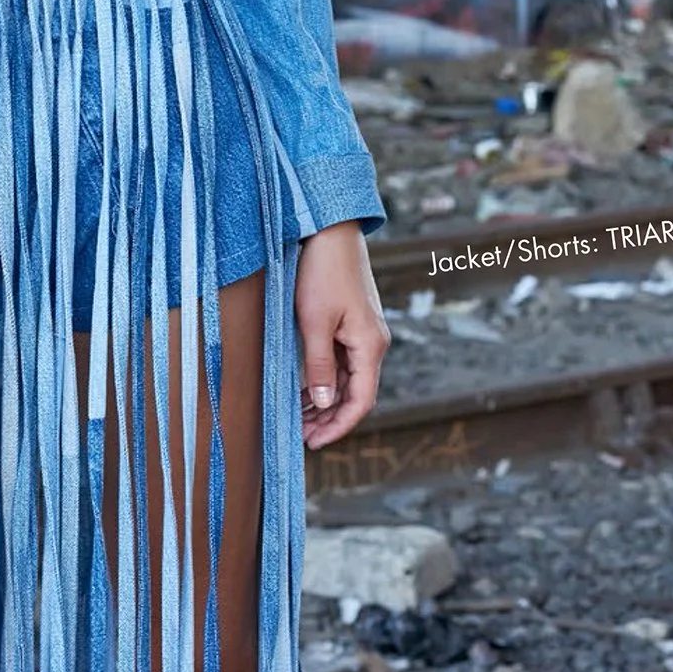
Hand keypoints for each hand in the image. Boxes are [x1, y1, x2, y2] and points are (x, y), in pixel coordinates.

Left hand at [294, 222, 390, 450]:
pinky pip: (342, 360)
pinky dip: (325, 378)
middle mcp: (373, 342)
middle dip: (330, 418)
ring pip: (348, 379)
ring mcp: (363, 332)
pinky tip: (305, 388)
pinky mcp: (351, 322)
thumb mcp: (315, 322)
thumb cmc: (322, 271)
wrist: (330, 229)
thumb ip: (319, 365)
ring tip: (299, 416)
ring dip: (326, 400)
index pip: (361, 401)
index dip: (339, 426)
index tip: (315, 443)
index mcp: (370, 345)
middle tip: (302, 435)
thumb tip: (324, 403)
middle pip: (356, 393)